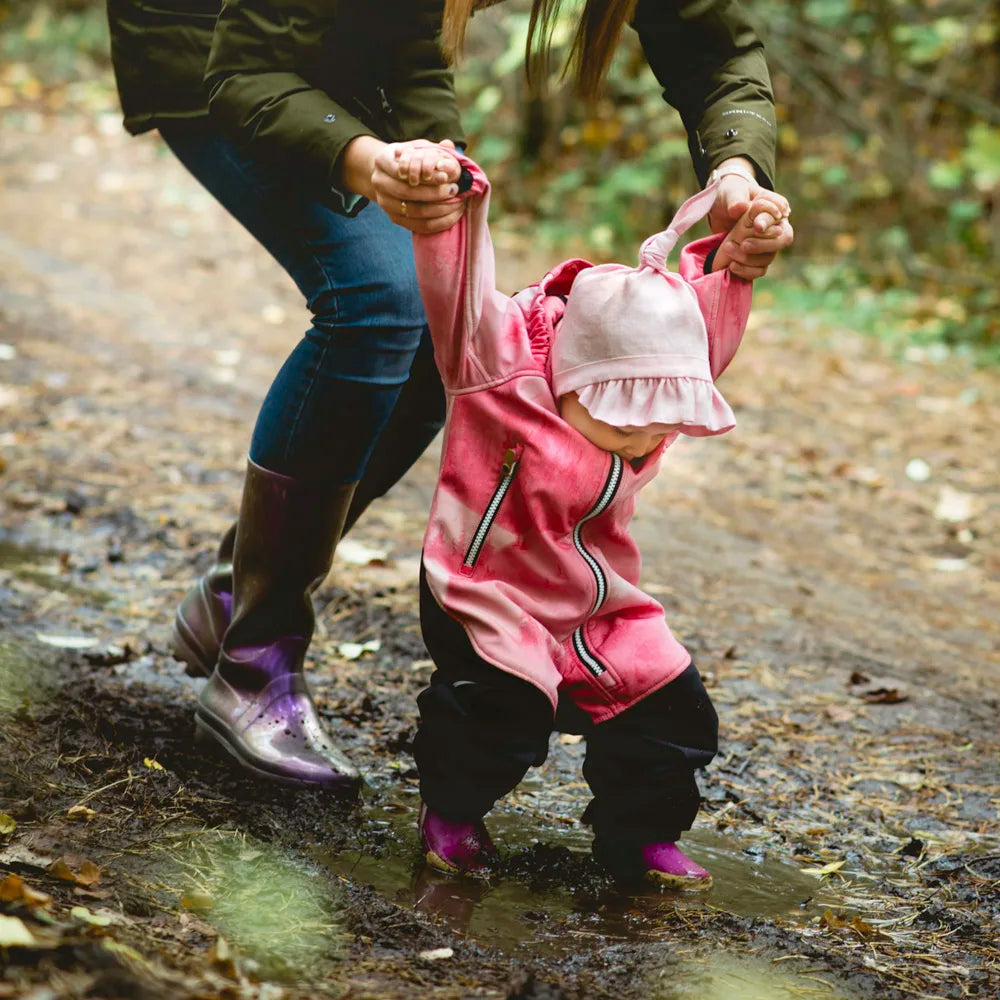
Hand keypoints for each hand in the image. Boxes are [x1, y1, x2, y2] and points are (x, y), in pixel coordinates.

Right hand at [373, 139, 464, 233]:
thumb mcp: (417, 147)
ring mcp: (384, 202)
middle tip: (454, 190)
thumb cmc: (409, 158)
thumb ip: (433, 147)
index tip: (446, 176)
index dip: (427, 175)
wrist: (391, 175)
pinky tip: (452, 216)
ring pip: (413, 211)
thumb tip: (449, 145)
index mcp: (382, 160)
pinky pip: (417, 226)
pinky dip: (437, 223)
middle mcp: (379, 182)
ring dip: (438, 209)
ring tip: (457, 203)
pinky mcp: (394, 218)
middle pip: (407, 192)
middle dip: (434, 193)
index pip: (404, 170)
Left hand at [708, 160, 793, 279]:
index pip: (780, 213)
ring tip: (728, 247)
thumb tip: (740, 207)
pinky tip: (732, 265)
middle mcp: (776, 226)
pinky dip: (746, 271)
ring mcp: (768, 245)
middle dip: (763, 245)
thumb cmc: (730, 197)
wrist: (720, 213)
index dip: (769, 222)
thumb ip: (736, 199)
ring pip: (769, 257)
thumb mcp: (731, 193)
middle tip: (744, 244)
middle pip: (784, 240)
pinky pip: (760, 270)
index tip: (756, 227)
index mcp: (775, 206)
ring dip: (748, 258)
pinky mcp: (757, 259)